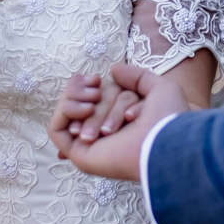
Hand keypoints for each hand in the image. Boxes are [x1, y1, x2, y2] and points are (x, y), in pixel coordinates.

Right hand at [49, 62, 187, 182]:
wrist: (165, 142)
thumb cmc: (167, 119)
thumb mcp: (158, 87)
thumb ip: (136, 76)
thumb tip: (113, 69)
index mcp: (120, 122)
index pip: (91, 99)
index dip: (86, 86)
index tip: (97, 78)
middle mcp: (103, 135)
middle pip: (77, 103)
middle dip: (81, 90)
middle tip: (96, 90)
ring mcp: (89, 145)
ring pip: (65, 114)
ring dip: (73, 98)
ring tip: (93, 100)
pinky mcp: (79, 153)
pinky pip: (56, 129)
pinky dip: (65, 111)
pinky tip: (87, 108)